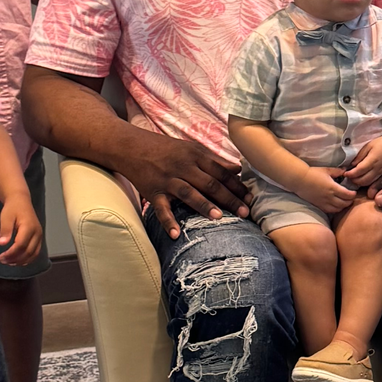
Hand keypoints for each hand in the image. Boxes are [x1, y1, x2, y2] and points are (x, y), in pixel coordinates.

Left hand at [0, 195, 43, 265]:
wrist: (21, 202)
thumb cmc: (12, 209)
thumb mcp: (5, 217)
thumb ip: (5, 230)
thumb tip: (2, 244)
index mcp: (29, 227)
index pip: (21, 245)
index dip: (11, 254)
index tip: (0, 257)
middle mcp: (37, 233)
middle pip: (28, 252)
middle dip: (15, 259)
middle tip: (2, 260)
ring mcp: (40, 236)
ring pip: (33, 254)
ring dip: (21, 261)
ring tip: (9, 262)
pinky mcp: (39, 238)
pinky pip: (35, 252)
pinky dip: (27, 259)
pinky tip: (17, 260)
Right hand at [124, 135, 250, 237]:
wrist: (131, 146)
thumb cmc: (166, 149)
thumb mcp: (191, 149)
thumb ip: (214, 160)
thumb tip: (238, 168)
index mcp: (195, 156)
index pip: (221, 172)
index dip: (237, 186)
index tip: (250, 198)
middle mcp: (183, 167)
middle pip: (209, 183)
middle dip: (228, 198)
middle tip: (244, 212)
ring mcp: (167, 180)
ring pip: (188, 193)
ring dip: (204, 205)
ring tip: (219, 218)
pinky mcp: (152, 192)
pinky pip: (161, 208)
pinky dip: (168, 221)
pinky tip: (176, 234)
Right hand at [296, 167, 357, 213]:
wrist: (300, 180)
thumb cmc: (313, 173)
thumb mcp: (327, 170)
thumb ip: (338, 171)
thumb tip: (346, 171)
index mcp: (333, 187)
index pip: (347, 195)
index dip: (353, 195)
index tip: (354, 192)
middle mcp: (329, 197)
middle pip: (344, 203)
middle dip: (350, 201)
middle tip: (351, 197)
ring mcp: (324, 202)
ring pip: (338, 209)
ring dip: (343, 206)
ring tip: (345, 202)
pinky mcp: (319, 205)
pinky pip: (330, 211)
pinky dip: (336, 209)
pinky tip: (336, 206)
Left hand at [344, 136, 381, 188]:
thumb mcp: (369, 145)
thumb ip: (360, 155)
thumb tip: (352, 165)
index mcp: (373, 159)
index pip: (359, 170)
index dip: (351, 174)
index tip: (344, 173)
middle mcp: (377, 168)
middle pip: (363, 180)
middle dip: (354, 180)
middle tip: (348, 176)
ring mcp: (381, 173)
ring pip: (368, 183)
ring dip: (359, 183)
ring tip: (354, 178)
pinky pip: (373, 182)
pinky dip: (366, 183)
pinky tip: (362, 179)